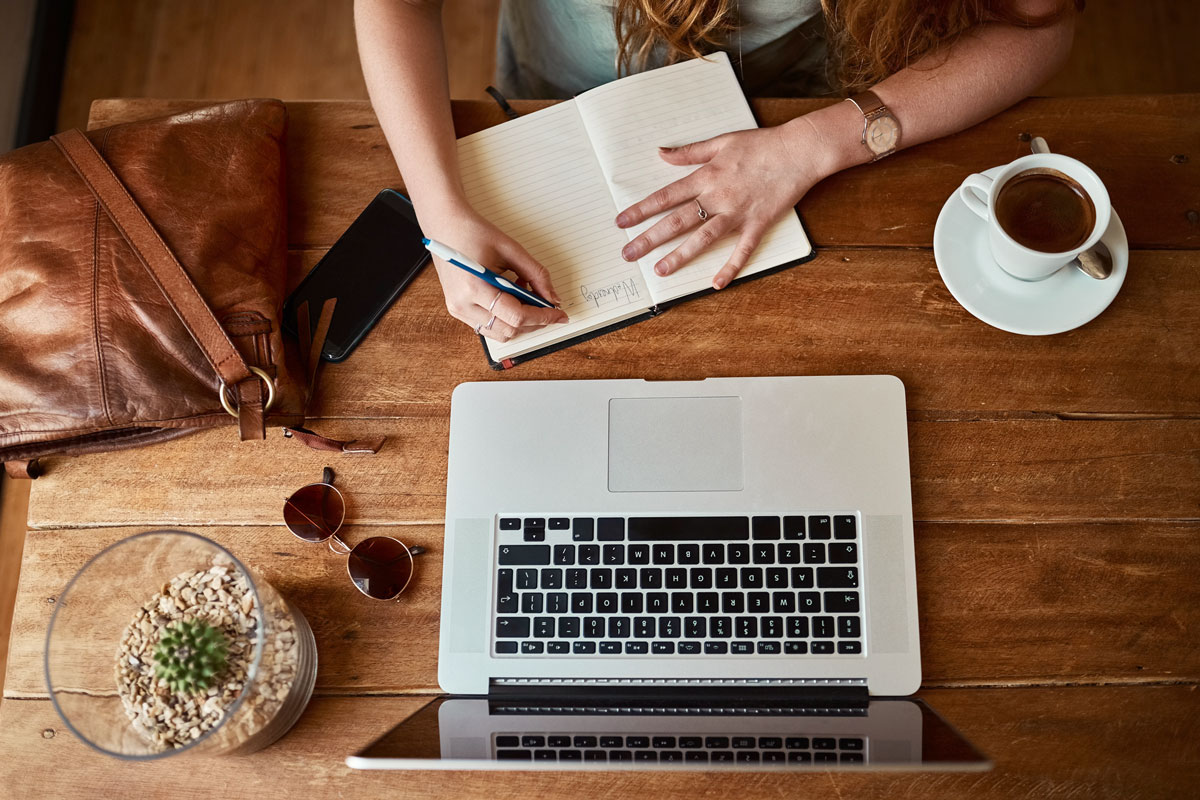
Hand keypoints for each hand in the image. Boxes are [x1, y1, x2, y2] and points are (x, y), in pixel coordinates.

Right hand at [419, 203, 566, 341]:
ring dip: (521, 322)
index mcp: (474, 287)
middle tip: (549, 308)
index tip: (558, 314)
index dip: (542, 317)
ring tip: (527, 298)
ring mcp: (458, 310)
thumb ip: (536, 275)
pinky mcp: (457, 310)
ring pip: (500, 333)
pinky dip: (506, 319)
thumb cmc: (473, 232)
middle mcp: (463, 304)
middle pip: (509, 330)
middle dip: (535, 322)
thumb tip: (552, 298)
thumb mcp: (511, 249)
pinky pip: (489, 326)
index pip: (516, 316)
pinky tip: (512, 299)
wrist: (445, 225)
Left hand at [614, 120, 828, 288]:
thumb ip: (689, 152)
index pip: (666, 197)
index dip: (641, 210)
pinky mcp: (758, 223)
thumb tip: (661, 153)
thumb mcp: (721, 142)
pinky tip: (716, 284)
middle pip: (677, 221)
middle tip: (628, 254)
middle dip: (650, 238)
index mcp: (706, 176)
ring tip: (660, 270)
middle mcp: (717, 197)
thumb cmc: (761, 144)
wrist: (798, 150)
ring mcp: (737, 213)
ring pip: (703, 238)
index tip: (622, 223)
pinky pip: (742, 250)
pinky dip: (730, 267)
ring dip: (680, 256)